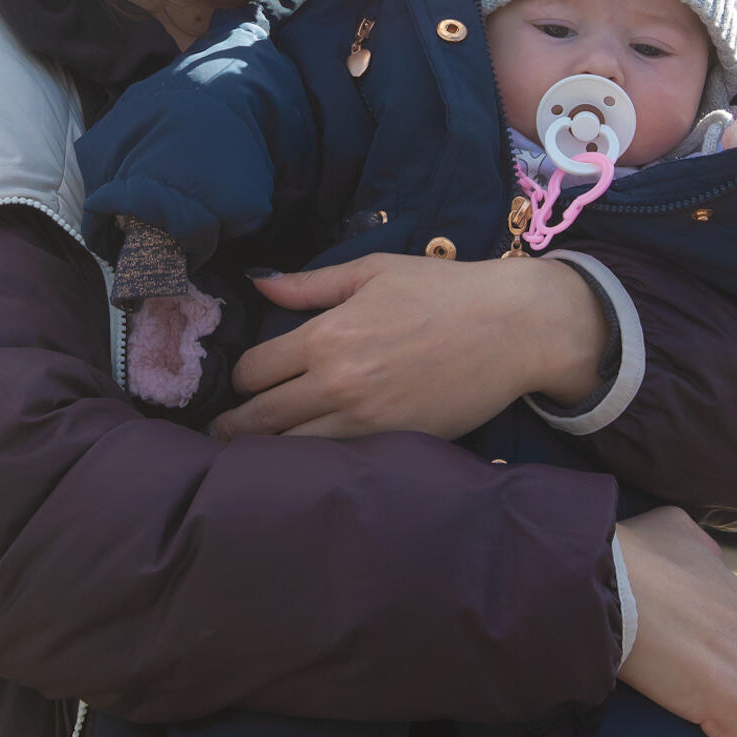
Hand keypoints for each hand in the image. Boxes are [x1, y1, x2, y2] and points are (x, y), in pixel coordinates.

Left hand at [211, 252, 604, 440]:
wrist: (513, 328)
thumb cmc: (443, 291)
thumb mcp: (372, 272)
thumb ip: (310, 285)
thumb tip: (259, 284)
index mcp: (327, 336)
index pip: (255, 370)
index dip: (242, 378)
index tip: (245, 383)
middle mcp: (337, 383)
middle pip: (263, 418)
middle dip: (236, 427)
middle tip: (223, 434)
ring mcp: (366, 421)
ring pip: (294, 450)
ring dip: (269, 452)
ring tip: (254, 454)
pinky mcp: (395, 445)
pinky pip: (337, 463)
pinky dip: (314, 464)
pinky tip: (305, 461)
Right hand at [615, 507, 736, 736]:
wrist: (609, 579)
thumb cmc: (636, 553)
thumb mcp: (680, 530)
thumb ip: (707, 553)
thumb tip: (712, 564)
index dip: (712, 648)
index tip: (680, 644)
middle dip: (717, 673)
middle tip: (670, 663)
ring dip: (710, 701)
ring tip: (667, 683)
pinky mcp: (731, 702)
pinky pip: (732, 735)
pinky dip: (713, 732)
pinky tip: (691, 723)